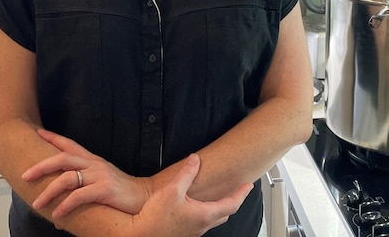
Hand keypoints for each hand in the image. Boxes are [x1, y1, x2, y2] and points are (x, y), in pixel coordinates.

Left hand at [22, 128, 149, 216]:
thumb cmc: (120, 193)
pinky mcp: (105, 189)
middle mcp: (95, 164)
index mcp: (93, 160)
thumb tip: (58, 207)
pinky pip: (79, 196)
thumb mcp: (99, 184)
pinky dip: (65, 205)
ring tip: (38, 203)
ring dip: (49, 191)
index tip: (38, 132)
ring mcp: (100, 175)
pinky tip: (57, 214)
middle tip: (25, 175)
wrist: (143, 198)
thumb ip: (80, 189)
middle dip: (42, 166)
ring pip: (67, 178)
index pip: (70, 144)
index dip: (53, 137)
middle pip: (63, 158)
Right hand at [134, 154, 252, 236]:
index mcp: (204, 215)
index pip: (232, 204)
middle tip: (237, 191)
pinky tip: (196, 207)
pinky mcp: (184, 233)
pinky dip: (206, 213)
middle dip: (232, 201)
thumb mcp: (172, 190)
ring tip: (219, 197)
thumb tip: (195, 160)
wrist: (139, 235)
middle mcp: (202, 226)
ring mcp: (193, 232)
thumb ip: (186, 173)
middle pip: (225, 214)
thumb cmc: (156, 217)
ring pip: (213, 220)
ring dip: (219, 208)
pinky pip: (201, 223)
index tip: (249, 186)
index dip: (242, 193)